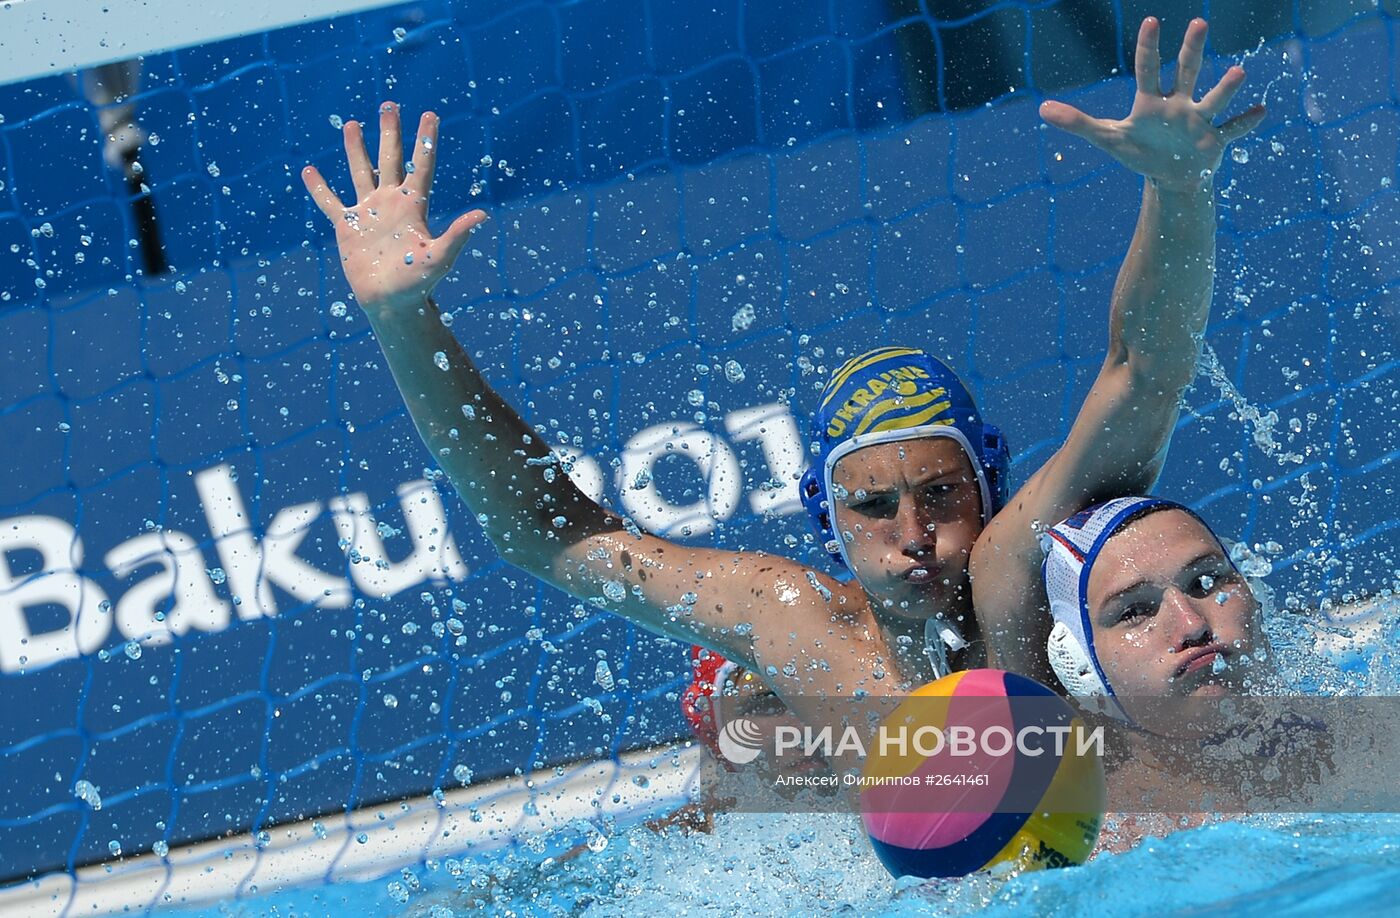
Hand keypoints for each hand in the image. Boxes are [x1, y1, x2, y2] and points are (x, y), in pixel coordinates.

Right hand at [302, 102, 485, 312]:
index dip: (425, 140)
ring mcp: (368, 213)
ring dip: (356, 150)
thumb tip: (483, 214)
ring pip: (361, 173)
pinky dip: (320, 188)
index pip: (420, 165)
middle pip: (390, 160)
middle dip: (390, 133)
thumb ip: (457, 234)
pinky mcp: (347, 227)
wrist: (392, 302)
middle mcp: (391, 203)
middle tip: (389, 105)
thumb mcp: (440, 257)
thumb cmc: (419, 283)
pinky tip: (310, 170)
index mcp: (413, 206)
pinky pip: (330, 203)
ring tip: (352, 124)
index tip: (430, 115)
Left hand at [1041, 18, 1265, 192]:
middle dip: (1191, 49)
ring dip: (1225, 88)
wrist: (1170, 176)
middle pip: (1186, 71)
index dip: (1148, 47)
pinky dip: (1245, 123)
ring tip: (1238, 74)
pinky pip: (1233, 130)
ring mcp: (1199, 120)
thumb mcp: (1108, 138)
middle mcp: (1178, 103)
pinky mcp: (1214, 141)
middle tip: (1198, 23)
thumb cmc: (1140, 152)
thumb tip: (1042, 110)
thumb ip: (1077, 122)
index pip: (1148, 68)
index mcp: (1152, 101)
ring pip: (1213, 99)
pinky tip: (1261, 112)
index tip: (1150, 22)